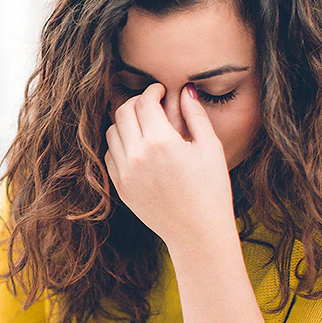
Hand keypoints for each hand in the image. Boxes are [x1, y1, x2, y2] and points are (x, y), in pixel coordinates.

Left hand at [105, 83, 235, 253]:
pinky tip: (137, 147)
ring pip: (112, 132)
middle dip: (136, 102)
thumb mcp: (210, 148)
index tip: (160, 91)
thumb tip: (186, 90)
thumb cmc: (211, 190)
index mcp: (161, 142)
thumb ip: (196, 115)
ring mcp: (125, 173)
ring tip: (144, 125)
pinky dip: (120, 145)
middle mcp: (137, 155)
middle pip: (123, 112)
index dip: (152, 91)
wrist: (198, 233)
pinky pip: (110, 155)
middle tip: (151, 104)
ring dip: (126, 123)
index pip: (144, 102)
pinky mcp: (120, 188)